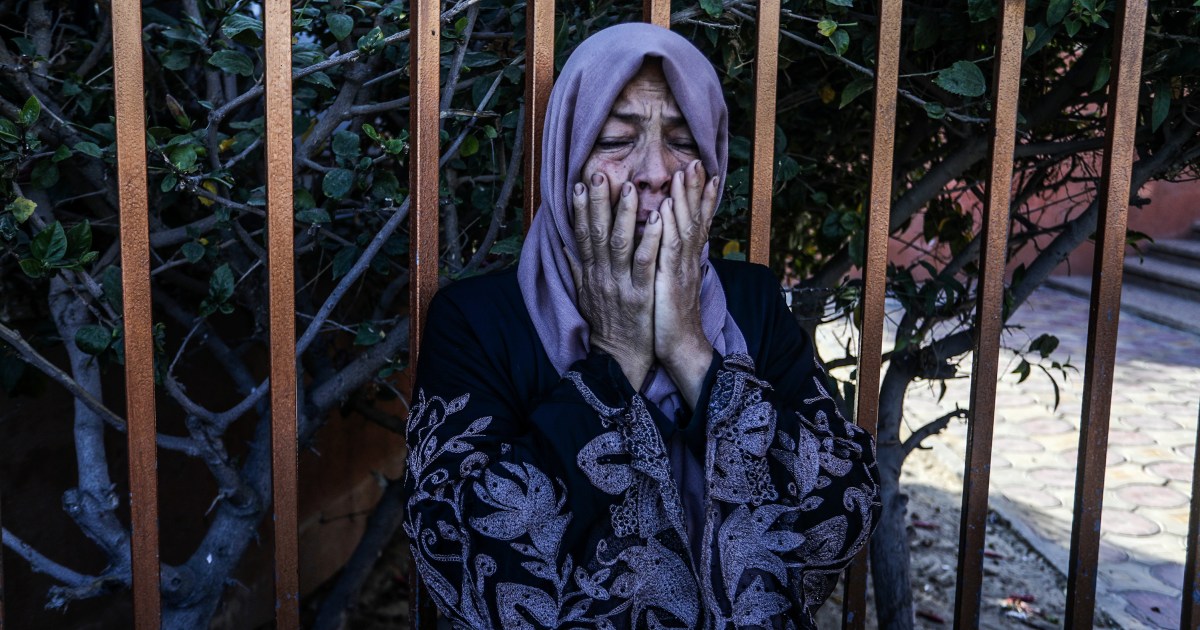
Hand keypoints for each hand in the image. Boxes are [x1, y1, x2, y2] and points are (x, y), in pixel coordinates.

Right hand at [567, 173, 663, 388]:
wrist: (618, 359)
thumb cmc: (606, 325)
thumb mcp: (586, 295)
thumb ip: (576, 268)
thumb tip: (565, 246)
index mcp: (590, 274)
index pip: (582, 235)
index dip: (580, 209)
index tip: (579, 184)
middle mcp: (602, 276)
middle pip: (598, 233)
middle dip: (598, 202)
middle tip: (598, 173)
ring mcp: (620, 285)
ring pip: (620, 243)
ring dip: (624, 214)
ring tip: (628, 187)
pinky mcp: (640, 295)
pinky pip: (645, 263)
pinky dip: (651, 239)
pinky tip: (658, 218)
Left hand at [654, 160, 718, 407]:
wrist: (680, 349)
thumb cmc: (670, 317)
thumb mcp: (669, 283)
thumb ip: (668, 260)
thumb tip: (666, 241)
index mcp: (685, 260)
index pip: (695, 222)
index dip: (700, 197)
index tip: (703, 172)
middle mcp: (687, 261)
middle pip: (694, 218)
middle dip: (696, 189)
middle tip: (697, 161)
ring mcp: (680, 270)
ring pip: (684, 228)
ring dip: (685, 199)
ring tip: (685, 172)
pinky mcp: (669, 282)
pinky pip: (668, 251)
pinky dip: (668, 228)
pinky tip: (667, 208)